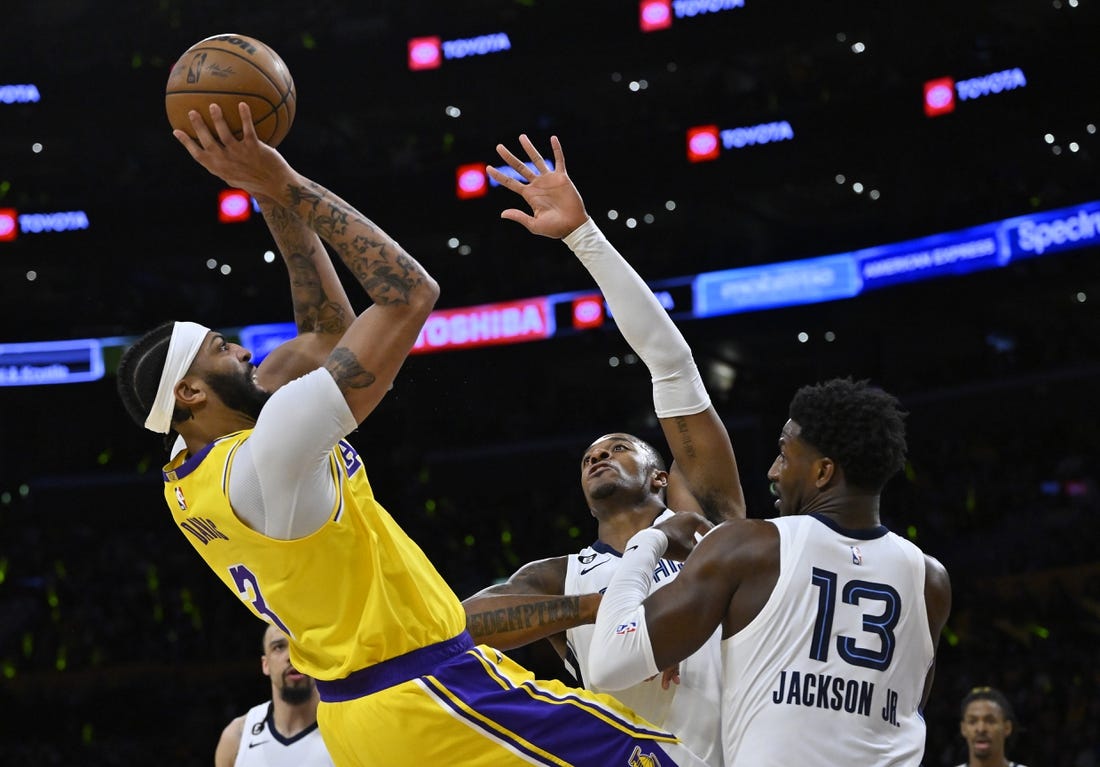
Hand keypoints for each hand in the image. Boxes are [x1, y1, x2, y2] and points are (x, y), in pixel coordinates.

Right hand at [173, 102, 293, 199]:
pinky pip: (248, 130)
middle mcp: (227, 162)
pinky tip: (243, 104)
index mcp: (219, 168)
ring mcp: (240, 155)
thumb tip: (213, 156)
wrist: (276, 185)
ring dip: (218, 120)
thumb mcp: (234, 177)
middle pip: (208, 142)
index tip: (176, 130)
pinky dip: (245, 117)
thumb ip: (223, 166)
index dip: (187, 143)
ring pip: (226, 135)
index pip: (198, 155)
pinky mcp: (255, 149)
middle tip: (192, 111)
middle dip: (199, 127)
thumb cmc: (255, 180)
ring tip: (213, 105)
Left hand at [487, 134, 588, 238]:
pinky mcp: (562, 177)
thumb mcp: (534, 225)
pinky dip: (557, 149)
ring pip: (537, 160)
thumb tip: (502, 214)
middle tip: (498, 147)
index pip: (510, 182)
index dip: (499, 175)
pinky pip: (559, 160)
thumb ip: (519, 217)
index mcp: (529, 195)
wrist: (573, 226)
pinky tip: (553, 138)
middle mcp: (537, 185)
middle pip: (520, 168)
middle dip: (509, 157)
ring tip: (521, 137)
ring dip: (529, 148)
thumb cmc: (554, 229)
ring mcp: (549, 179)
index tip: (488, 168)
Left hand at [654, 511, 712, 560]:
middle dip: (704, 533)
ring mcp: (675, 517)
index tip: (717, 541)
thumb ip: (701, 553)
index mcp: (694, 518)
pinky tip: (685, 543)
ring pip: (689, 526)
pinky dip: (685, 534)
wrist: (652, 541)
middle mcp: (685, 514)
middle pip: (699, 524)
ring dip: (694, 534)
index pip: (708, 526)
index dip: (713, 535)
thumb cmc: (674, 545)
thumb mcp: (691, 552)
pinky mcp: (667, 522)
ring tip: (697, 544)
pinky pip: (680, 528)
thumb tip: (708, 557)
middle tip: (709, 540)